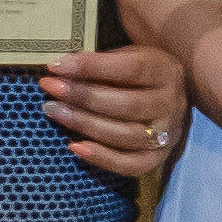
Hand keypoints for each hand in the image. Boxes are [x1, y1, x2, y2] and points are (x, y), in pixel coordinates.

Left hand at [39, 41, 185, 182]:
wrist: (169, 98)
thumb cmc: (140, 75)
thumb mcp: (128, 57)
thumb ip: (102, 62)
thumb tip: (60, 69)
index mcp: (165, 72)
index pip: (129, 69)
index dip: (91, 67)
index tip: (57, 66)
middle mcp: (171, 104)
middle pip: (126, 105)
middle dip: (83, 97)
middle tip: (50, 89)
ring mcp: (167, 134)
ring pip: (125, 135)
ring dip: (84, 124)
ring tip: (54, 111)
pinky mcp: (158, 158)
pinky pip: (130, 164)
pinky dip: (101, 158)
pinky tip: (74, 146)